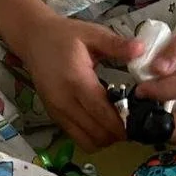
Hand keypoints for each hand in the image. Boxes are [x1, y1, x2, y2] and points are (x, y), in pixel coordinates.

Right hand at [20, 12, 142, 151]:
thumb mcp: (93, 33)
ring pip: (86, 141)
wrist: (34, 39)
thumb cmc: (65, 36)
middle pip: (96, 133)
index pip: (102, 113)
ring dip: (105, 138)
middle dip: (117, 133)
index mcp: (77, 81)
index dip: (122, 122)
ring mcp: (57, 112)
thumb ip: (116, 44)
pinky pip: (76, 137)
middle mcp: (65, 101)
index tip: (139, 121)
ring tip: (118, 123)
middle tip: (133, 121)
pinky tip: (102, 122)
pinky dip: (92, 136)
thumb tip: (141, 50)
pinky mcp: (54, 116)